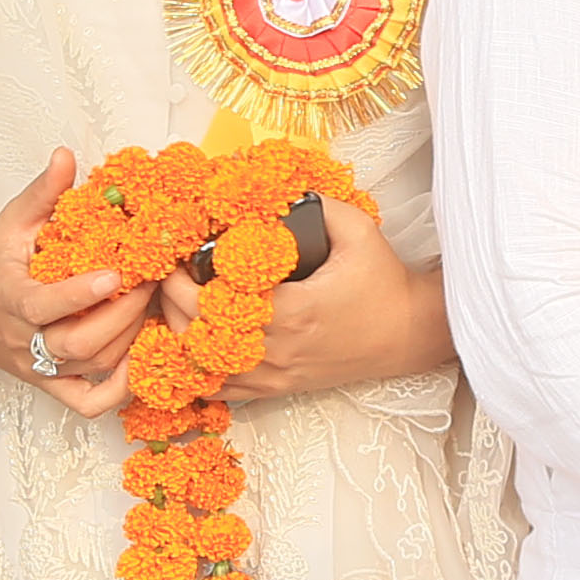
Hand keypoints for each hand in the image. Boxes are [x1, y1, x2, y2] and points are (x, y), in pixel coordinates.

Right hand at [0, 150, 154, 419]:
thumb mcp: (11, 223)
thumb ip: (42, 193)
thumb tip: (67, 155)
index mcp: (7, 298)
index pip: (41, 306)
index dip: (78, 295)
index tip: (113, 274)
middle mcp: (22, 341)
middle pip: (76, 343)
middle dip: (121, 315)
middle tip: (150, 282)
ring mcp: (37, 368)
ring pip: (90, 366)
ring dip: (128, 338)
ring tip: (151, 304)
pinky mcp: (49, 385)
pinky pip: (86, 403)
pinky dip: (117, 392)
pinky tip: (138, 361)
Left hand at [160, 219, 449, 405]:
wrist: (408, 332)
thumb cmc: (382, 282)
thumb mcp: (357, 229)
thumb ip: (315, 204)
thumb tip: (272, 190)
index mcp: (291, 311)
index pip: (212, 303)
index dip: (183, 280)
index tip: (178, 256)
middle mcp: (277, 350)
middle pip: (196, 335)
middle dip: (172, 301)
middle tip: (171, 273)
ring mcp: (275, 375)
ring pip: (202, 367)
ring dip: (181, 334)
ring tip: (180, 303)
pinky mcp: (278, 388)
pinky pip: (222, 389)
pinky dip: (198, 369)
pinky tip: (194, 343)